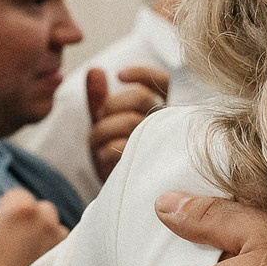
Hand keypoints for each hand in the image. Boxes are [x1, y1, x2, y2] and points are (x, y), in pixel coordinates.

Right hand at [0, 190, 65, 265]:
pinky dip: (52, 256)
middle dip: (27, 220)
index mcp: (21, 209)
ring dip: (43, 237)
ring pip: (55, 230)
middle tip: (7, 239)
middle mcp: (46, 222)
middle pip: (41, 210)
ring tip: (21, 254)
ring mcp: (59, 245)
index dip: (3, 208)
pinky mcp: (62, 265)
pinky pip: (63, 252)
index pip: (17, 195)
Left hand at [86, 64, 168, 180]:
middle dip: (108, 108)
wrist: (122, 194)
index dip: (143, 74)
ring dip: (100, 131)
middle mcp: (170, 125)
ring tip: (96, 145)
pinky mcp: (148, 166)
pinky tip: (102, 158)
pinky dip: (103, 151)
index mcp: (165, 112)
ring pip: (128, 121)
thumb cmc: (116, 154)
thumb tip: (96, 70)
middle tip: (97, 124)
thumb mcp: (104, 124)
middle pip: (139, 98)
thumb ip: (99, 98)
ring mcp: (162, 145)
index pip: (163, 82)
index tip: (119, 75)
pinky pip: (119, 146)